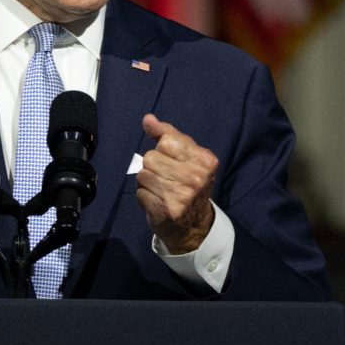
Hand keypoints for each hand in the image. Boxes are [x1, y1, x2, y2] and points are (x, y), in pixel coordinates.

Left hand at [136, 113, 219, 253]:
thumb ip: (168, 135)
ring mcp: (182, 196)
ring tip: (161, 190)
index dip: (163, 150)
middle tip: (166, 179)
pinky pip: (140, 193)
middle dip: (153, 167)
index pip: (165, 141)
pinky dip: (144, 197)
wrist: (194, 224)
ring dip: (147, 183)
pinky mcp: (167, 211)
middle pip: (150, 158)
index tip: (173, 162)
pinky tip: (158, 202)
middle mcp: (196, 177)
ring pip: (142, 175)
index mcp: (205, 160)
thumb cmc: (188, 183)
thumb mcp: (186, 155)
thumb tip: (148, 119)